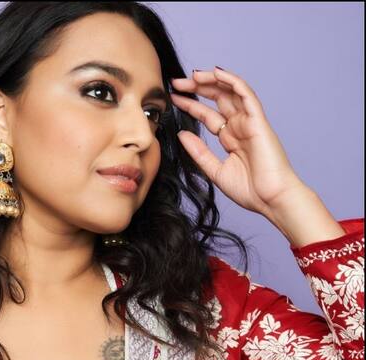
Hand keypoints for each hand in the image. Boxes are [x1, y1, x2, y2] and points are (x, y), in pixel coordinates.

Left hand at [171, 66, 306, 219]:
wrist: (272, 200)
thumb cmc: (250, 190)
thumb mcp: (215, 170)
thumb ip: (199, 152)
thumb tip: (181, 134)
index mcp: (230, 138)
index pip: (207, 115)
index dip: (190, 105)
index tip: (173, 98)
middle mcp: (240, 127)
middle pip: (217, 99)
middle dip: (197, 88)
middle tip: (176, 83)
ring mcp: (249, 122)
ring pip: (230, 92)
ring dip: (212, 81)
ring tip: (192, 76)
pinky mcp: (258, 121)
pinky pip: (246, 95)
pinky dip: (232, 82)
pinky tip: (216, 73)